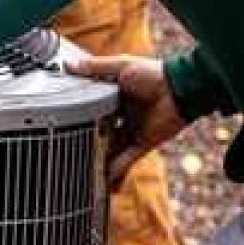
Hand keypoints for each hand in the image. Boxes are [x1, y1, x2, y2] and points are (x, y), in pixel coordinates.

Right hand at [67, 55, 186, 186]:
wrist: (180, 89)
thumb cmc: (153, 73)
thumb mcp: (120, 66)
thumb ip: (95, 67)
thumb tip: (68, 65)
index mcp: (115, 95)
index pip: (92, 107)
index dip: (79, 115)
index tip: (62, 123)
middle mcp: (123, 114)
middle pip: (100, 131)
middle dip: (89, 141)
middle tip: (71, 152)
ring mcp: (133, 129)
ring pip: (112, 149)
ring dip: (100, 161)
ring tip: (85, 173)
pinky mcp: (143, 143)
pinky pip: (127, 159)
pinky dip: (117, 170)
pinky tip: (105, 180)